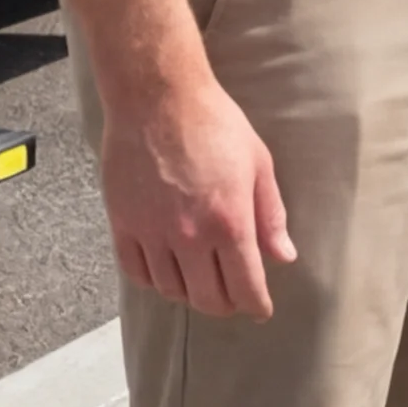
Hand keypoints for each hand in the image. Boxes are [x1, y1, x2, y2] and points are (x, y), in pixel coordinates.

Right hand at [103, 69, 298, 318]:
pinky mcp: (123, 224)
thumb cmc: (214, 123)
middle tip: (234, 296)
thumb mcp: (258, 164)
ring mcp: (152, 232)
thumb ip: (271, 216)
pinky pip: (137, 272)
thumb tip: (284, 257)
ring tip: (202, 281)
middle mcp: (190, 236)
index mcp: (229, 222)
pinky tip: (168, 270)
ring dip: (191, 293)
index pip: (245, 287)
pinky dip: (154, 280)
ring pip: (172, 290)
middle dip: (226, 304)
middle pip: (207, 299)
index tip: (260, 309)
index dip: (256, 305)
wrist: (158, 97)